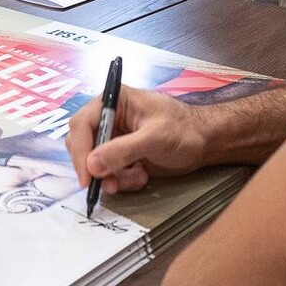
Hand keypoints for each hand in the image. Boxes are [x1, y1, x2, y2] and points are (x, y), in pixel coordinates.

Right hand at [65, 86, 211, 193]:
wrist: (205, 143)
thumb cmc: (183, 130)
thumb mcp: (154, 137)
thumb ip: (122, 150)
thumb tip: (91, 165)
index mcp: (113, 100)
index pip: (82, 124)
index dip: (81, 150)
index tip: (87, 176)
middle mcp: (108, 117)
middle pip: (81, 143)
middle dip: (95, 166)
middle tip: (110, 184)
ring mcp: (113, 137)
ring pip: (93, 161)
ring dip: (111, 176)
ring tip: (138, 177)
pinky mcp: (120, 155)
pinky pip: (107, 172)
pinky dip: (121, 180)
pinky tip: (142, 176)